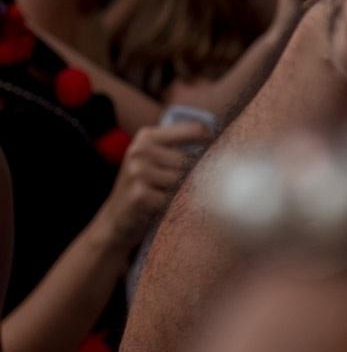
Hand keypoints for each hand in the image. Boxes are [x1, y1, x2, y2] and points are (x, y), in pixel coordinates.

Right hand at [100, 120, 212, 252]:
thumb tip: (225, 144)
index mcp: (146, 136)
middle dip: (196, 176)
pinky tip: (166, 209)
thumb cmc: (144, 189)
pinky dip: (176, 207)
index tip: (221, 154)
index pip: (195, 130)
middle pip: (191, 161)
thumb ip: (179, 150)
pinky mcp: (140, 195)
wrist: (116, 221)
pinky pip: (175, 199)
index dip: (212, 143)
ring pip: (185, 181)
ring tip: (175, 198)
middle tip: (190, 188)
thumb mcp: (154, 162)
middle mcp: (140, 151)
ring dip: (185, 193)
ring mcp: (138, 172)